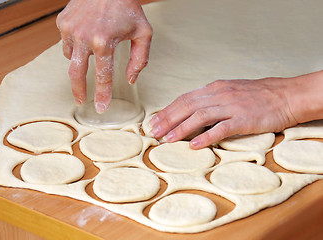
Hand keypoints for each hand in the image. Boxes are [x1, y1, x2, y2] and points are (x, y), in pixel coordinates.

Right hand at [56, 0, 151, 112]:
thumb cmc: (128, 6)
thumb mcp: (143, 32)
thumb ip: (140, 59)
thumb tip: (130, 80)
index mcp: (104, 42)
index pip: (103, 76)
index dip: (102, 95)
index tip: (101, 108)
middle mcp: (84, 37)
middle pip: (76, 74)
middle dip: (78, 91)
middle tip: (80, 101)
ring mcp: (70, 29)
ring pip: (70, 58)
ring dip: (79, 62)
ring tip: (91, 52)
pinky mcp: (62, 22)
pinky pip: (66, 43)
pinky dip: (75, 45)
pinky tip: (85, 36)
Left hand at [149, 77, 300, 148]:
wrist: (285, 95)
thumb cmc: (257, 95)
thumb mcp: (230, 91)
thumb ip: (211, 100)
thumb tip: (191, 110)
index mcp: (214, 88)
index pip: (184, 99)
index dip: (167, 110)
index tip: (154, 121)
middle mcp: (219, 95)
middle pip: (187, 106)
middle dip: (167, 119)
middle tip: (153, 132)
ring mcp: (231, 106)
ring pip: (200, 116)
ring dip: (181, 128)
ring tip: (167, 139)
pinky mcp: (244, 119)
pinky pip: (222, 128)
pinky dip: (206, 136)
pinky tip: (195, 145)